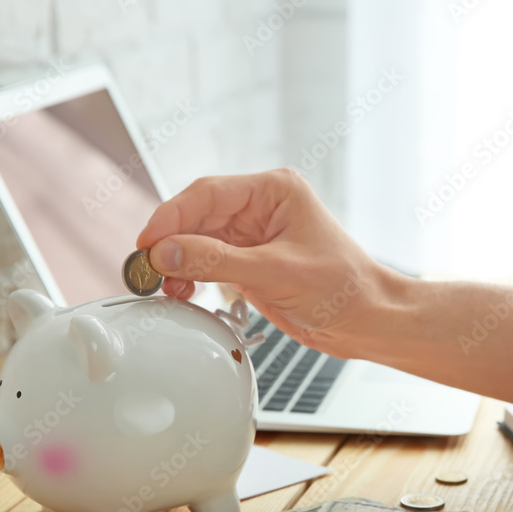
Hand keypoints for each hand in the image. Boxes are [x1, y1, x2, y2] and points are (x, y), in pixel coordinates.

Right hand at [136, 170, 394, 355]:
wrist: (367, 320)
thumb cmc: (344, 287)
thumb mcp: (276, 272)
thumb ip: (217, 261)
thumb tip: (166, 253)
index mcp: (274, 191)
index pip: (208, 194)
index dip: (172, 217)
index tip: (148, 243)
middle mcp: (261, 209)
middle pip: (197, 217)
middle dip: (170, 242)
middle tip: (145, 269)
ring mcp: (254, 237)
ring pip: (199, 242)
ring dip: (178, 263)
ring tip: (165, 286)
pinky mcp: (251, 265)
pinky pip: (210, 265)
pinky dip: (193, 277)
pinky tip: (183, 291)